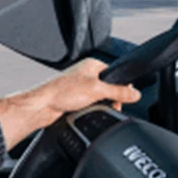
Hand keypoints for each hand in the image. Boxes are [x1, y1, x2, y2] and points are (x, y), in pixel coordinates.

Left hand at [0, 58, 140, 149]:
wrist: (43, 107)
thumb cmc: (62, 92)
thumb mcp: (97, 90)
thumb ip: (118, 92)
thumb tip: (135, 94)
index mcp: (92, 65)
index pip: (116, 74)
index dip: (121, 88)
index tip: (122, 99)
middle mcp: (85, 74)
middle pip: (109, 88)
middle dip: (110, 99)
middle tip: (109, 106)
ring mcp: (80, 87)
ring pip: (99, 98)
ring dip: (99, 105)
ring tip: (92, 108)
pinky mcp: (74, 99)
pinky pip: (90, 105)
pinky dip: (90, 110)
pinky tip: (85, 112)